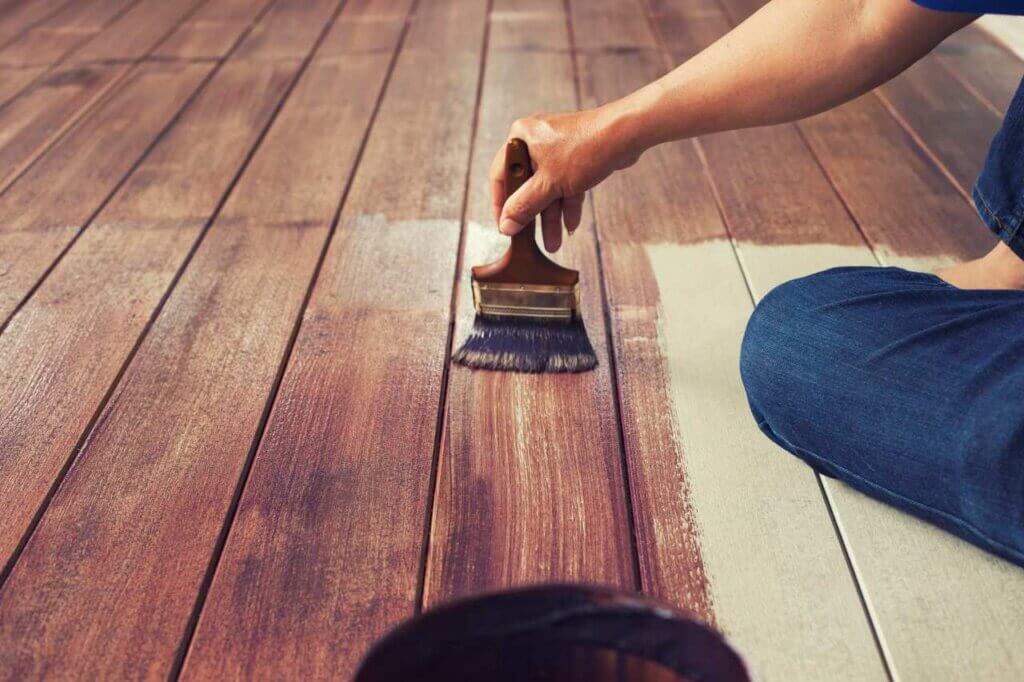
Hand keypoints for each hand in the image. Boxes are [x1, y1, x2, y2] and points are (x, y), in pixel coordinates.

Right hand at [490, 106, 641, 251]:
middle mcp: (536, 141)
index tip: (504, 226)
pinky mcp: (575, 157)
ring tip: (553, 242)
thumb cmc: (585, 148)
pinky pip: (565, 184)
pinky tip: (570, 225)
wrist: (625, 135)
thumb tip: (506, 225)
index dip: (501, 204)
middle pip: (527, 185)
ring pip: (548, 188)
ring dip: (552, 216)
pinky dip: (567, 204)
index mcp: (520, 138)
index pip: (501, 176)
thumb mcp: (549, 184)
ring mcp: (557, 149)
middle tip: (531, 241)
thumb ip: (525, 206)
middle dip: (533, 216)